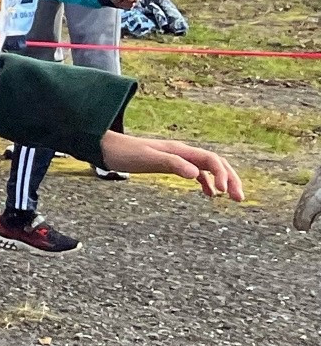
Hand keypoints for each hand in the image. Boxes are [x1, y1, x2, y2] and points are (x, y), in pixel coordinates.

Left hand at [97, 131, 244, 199]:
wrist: (106, 147)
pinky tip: (209, 194)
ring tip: (232, 198)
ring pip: (209, 168)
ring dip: (223, 181)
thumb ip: (172, 164)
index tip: (224, 193)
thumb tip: (196, 175)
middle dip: (231, 179)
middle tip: (240, 198)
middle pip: (216, 163)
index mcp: (181, 150)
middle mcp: (183, 152)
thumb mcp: (147, 159)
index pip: (212, 160)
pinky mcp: (171, 165)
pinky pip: (196, 172)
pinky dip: (206, 182)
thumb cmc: (125, 153)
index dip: (223, 175)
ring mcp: (178, 158)